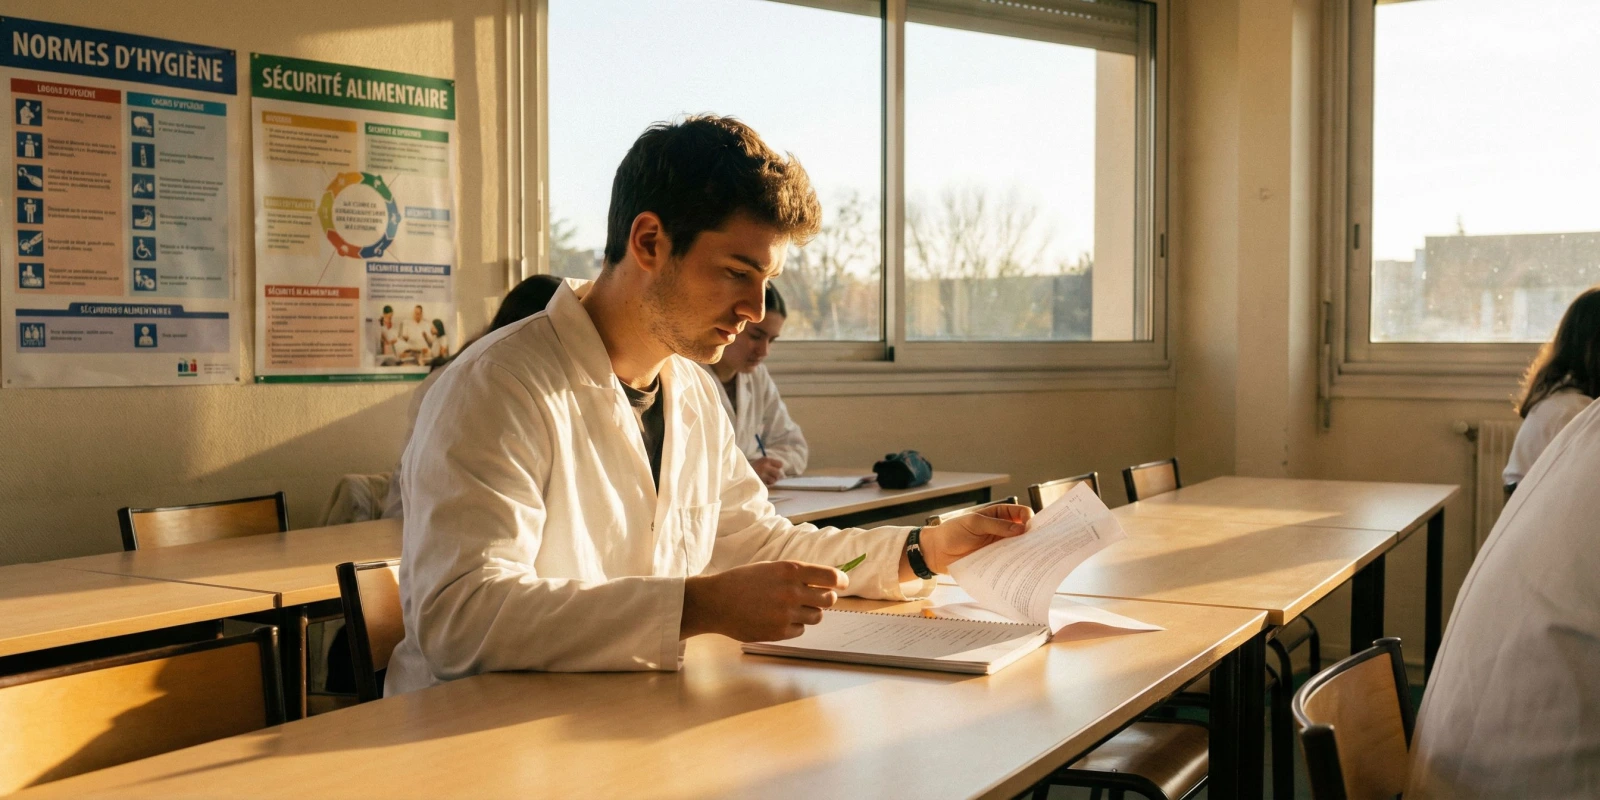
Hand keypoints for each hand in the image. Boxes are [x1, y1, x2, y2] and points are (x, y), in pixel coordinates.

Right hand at [680, 561, 845, 641]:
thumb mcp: (771, 568)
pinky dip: (794, 625)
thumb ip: (796, 574)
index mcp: (791, 570)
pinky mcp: (780, 632)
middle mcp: (792, 591)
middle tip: (815, 597)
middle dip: (825, 598)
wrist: (717, 601)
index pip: (831, 577)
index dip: (842, 581)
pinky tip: (778, 619)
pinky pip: (801, 630)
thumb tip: (824, 580)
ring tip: (791, 608)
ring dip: (810, 612)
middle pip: (828, 599)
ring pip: (817, 616)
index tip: (843, 583)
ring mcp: (786, 613)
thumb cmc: (742, 581)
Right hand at [750, 457, 785, 485]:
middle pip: (779, 473)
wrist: (739, 473)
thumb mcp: (761, 463)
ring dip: (771, 481)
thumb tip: (783, 475)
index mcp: (766, 459)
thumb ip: (770, 466)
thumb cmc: (752, 468)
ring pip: (774, 480)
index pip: (781, 464)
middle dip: (776, 477)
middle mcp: (765, 465)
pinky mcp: (760, 480)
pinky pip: (768, 484)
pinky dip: (767, 484)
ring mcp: (762, 474)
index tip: (774, 470)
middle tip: (772, 478)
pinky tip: (762, 482)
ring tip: (765, 480)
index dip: (778, 468)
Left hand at [917, 504, 1031, 573]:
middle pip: (1024, 532)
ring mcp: (999, 546)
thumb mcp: (973, 523)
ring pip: (1018, 548)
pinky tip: (1019, 568)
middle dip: (1032, 537)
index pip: (1021, 513)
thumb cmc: (952, 532)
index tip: (1031, 529)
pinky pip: (1009, 561)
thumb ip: (995, 525)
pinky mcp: (995, 560)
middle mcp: (1002, 530)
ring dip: (1025, 552)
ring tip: (1031, 559)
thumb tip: (1019, 529)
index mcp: (999, 515)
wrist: (936, 552)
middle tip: (1038, 546)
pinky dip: (1015, 564)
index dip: (1029, 519)